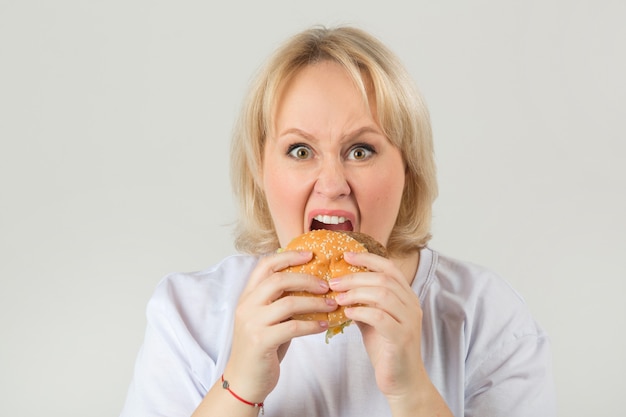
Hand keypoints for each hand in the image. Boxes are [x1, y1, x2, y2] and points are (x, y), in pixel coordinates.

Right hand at [223, 249, 335, 402]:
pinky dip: (312, 324)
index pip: (265, 265)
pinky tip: (324, 325)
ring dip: (315, 303)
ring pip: (288, 303)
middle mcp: (247, 306)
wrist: (245, 381)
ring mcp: (252, 323)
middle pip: (279, 280)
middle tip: (327, 284)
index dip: (288, 256)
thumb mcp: (268, 319)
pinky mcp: (261, 341)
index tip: (310, 254)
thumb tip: (312, 284)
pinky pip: (293, 327)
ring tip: (332, 305)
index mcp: (248, 296)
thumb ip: (281, 301)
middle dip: (307, 279)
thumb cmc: (261, 348)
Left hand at [330, 251, 426, 398]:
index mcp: (406, 297)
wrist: (402, 380)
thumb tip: (339, 286)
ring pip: (383, 295)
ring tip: (337, 297)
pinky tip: (347, 313)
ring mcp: (409, 321)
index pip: (390, 267)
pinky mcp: (401, 338)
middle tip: (333, 281)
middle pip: (384, 279)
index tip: (345, 255)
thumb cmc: (386, 348)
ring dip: (356, 293)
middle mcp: (411, 305)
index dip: (368, 258)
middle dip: (355, 277)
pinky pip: (380, 317)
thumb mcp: (372, 320)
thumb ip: (362, 302)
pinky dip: (361, 311)